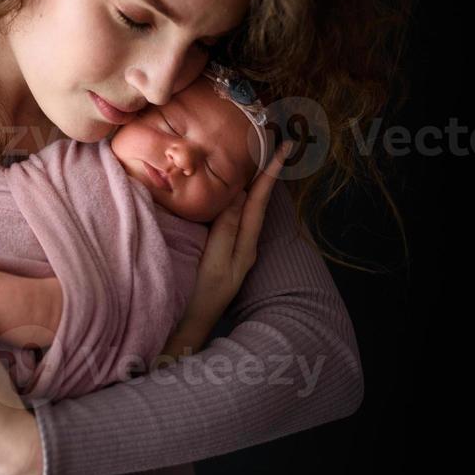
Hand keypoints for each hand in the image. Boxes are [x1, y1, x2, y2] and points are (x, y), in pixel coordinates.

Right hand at [180, 140, 291, 331]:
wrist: (191, 330)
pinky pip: (233, 218)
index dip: (270, 174)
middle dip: (266, 173)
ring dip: (252, 184)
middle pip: (258, 201)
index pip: (260, 201)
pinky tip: (230, 193)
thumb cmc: (200, 298)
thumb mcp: (214, 263)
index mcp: (246, 245)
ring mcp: (235, 250)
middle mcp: (245, 244)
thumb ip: (225, 229)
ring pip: (246, 209)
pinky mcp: (222, 253)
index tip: (283, 148)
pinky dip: (235, 199)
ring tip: (256, 159)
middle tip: (274, 144)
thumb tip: (237, 195)